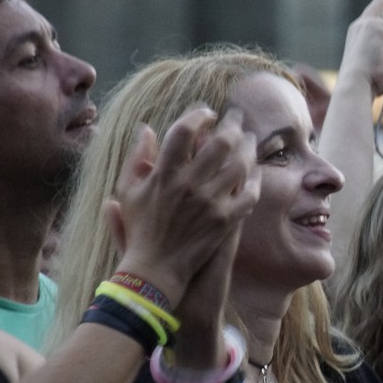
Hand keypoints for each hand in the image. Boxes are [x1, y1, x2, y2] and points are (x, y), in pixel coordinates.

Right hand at [104, 107, 257, 307]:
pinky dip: (254, 181)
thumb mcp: (128, 192)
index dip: (198, 116)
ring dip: (248, 148)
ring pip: (239, 165)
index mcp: (163, 175)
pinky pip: (248, 194)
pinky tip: (254, 172)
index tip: (207, 112)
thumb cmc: (139, 230)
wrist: (155, 271)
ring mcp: (210, 203)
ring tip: (249, 139)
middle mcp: (189, 185)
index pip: (183, 132)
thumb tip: (147, 129)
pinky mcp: (226, 221)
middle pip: (220, 143)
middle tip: (236, 117)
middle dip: (232, 124)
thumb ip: (137, 159)